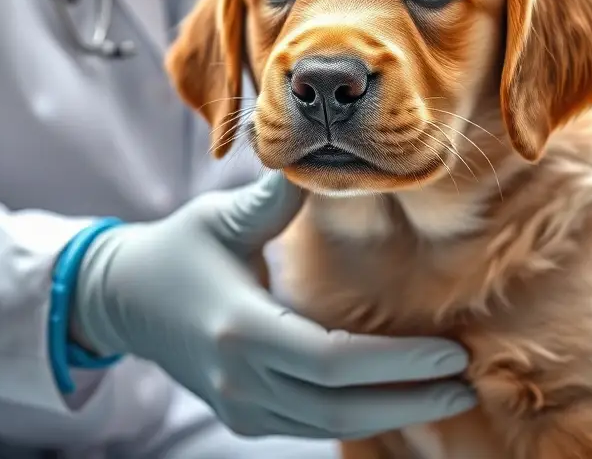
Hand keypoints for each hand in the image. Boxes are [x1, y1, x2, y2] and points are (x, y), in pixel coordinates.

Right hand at [71, 173, 477, 439]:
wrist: (123, 300)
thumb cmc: (178, 249)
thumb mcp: (220, 219)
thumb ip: (271, 202)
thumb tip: (321, 167)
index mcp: (239, 329)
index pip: (333, 362)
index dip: (397, 364)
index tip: (451, 353)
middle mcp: (240, 380)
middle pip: (339, 405)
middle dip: (411, 398)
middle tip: (468, 382)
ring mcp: (239, 405)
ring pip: (328, 424)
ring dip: (393, 412)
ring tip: (449, 394)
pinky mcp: (243, 415)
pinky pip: (310, 423)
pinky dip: (359, 414)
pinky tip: (399, 399)